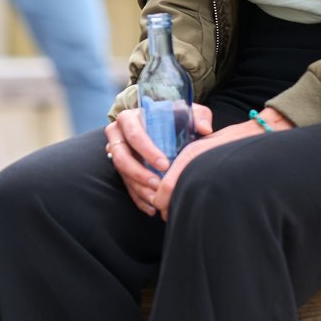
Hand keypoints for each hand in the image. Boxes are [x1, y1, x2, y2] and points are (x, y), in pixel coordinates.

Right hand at [104, 102, 215, 216]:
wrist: (159, 123)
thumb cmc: (173, 117)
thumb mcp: (186, 113)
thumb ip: (198, 116)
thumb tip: (204, 129)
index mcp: (129, 118)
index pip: (134, 134)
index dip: (147, 151)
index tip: (165, 165)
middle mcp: (117, 134)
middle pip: (121, 157)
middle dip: (139, 173)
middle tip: (158, 185)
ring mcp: (116, 152)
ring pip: (121, 173)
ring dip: (138, 188)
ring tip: (156, 200)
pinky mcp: (120, 167)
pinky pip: (125, 185)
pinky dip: (137, 198)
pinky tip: (151, 208)